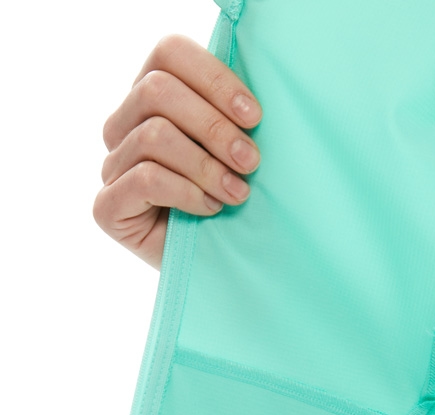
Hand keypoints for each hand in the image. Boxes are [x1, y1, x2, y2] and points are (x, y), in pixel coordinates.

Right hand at [93, 34, 261, 269]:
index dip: (214, 78)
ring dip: (206, 166)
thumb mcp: (235, 152)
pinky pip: (146, 179)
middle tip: (251, 162)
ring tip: (237, 193)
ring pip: (154, 136)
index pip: (168, 54)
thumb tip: (248, 98)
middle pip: (157, 91)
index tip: (255, 117)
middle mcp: (122, 126)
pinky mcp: (107, 207)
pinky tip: (210, 210)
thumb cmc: (231, 204)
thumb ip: (229, 115)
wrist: (219, 269)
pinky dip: (187, 192)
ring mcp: (111, 166)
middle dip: (214, 126)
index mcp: (151, 98)